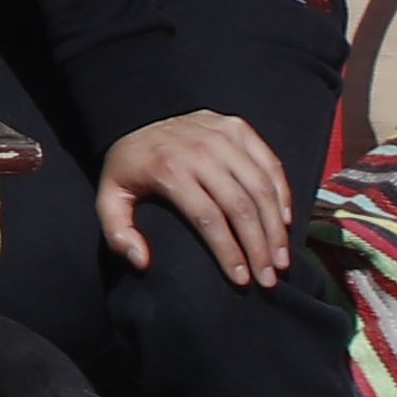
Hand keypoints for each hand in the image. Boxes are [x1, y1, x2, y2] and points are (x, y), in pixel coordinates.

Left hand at [95, 109, 298, 288]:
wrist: (137, 117)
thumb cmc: (129, 166)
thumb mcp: (110, 198)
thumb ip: (118, 232)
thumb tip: (142, 261)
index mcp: (169, 169)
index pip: (209, 218)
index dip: (228, 253)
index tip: (241, 280)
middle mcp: (200, 150)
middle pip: (240, 206)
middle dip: (259, 248)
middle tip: (269, 279)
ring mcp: (222, 136)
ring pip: (260, 187)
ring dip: (276, 227)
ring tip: (282, 259)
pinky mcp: (237, 128)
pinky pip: (269, 162)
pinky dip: (282, 192)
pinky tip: (286, 221)